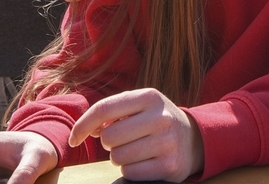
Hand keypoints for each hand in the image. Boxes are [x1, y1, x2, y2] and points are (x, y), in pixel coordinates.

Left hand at [70, 88, 204, 181]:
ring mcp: (167, 143)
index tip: (74, 139)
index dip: (83, 125)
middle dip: (109, 143)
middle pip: (108, 137)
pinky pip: (130, 173)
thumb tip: (85, 130)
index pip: (104, 108)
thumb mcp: (140, 106)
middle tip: (124, 140)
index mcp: (150, 97)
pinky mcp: (169, 167)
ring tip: (137, 150)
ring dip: (121, 158)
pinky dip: (131, 171)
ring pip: (117, 157)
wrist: (194, 140)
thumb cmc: (155, 121)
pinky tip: (146, 162)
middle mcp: (161, 117)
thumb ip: (112, 112)